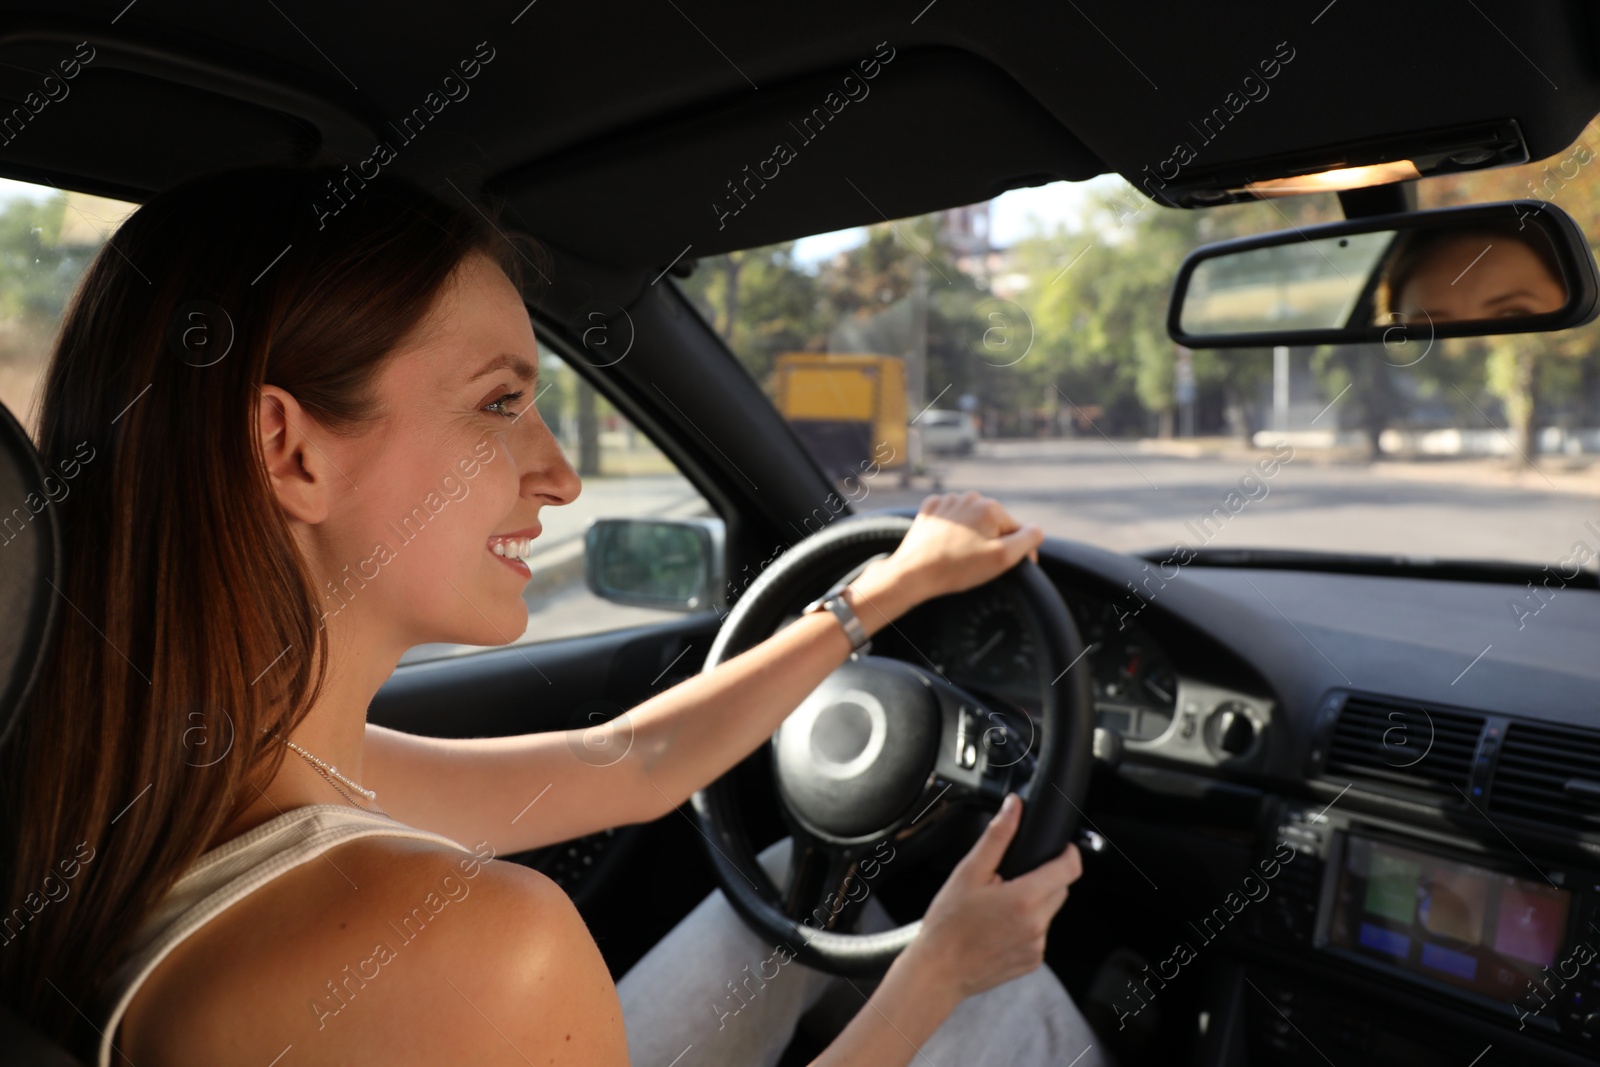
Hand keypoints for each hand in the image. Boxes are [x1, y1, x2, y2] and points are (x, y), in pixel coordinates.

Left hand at [878, 491, 1043, 603]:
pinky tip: (947, 545)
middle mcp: (970, 498)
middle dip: (992, 542)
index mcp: (991, 507)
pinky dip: (954, 531)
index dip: (1016, 551)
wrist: (914, 573)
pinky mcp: (930, 510)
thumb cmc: (958, 568)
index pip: (1017, 530)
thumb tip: (1037, 529)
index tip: (1006, 568)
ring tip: (961, 557)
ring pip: (973, 521)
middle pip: (994, 524)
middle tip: (978, 564)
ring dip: (973, 536)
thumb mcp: (1002, 558)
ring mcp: (948, 502)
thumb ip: (1028, 539)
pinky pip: (952, 519)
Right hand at [902, 794, 1082, 1002]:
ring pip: (1050, 912)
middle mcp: (1037, 925)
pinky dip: (1027, 925)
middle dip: (1044, 877)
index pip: (1070, 868)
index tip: (1059, 847)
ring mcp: (1037, 947)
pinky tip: (999, 927)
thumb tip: (1014, 807)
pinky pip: (1040, 934)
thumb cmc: (947, 924)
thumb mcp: (968, 872)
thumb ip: (997, 836)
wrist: (938, 971)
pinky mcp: (1032, 961)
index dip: (1068, 852)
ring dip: (1034, 903)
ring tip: (999, 906)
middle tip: (1009, 879)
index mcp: (1025, 899)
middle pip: (1061, 888)